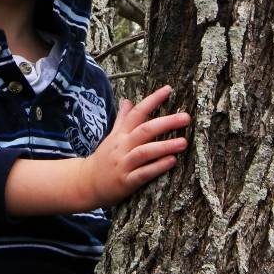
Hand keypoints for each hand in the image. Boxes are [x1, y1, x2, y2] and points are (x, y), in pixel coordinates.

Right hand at [80, 85, 189, 207]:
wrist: (87, 183)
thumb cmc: (104, 159)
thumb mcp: (111, 137)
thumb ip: (122, 120)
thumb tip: (128, 101)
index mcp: (120, 135)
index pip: (136, 113)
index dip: (152, 100)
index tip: (168, 89)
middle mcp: (122, 147)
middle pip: (144, 130)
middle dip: (166, 123)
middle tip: (185, 117)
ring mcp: (123, 164)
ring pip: (144, 152)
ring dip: (164, 146)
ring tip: (183, 142)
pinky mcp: (126, 182)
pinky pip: (143, 173)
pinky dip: (157, 167)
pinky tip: (171, 161)